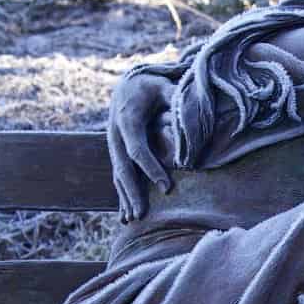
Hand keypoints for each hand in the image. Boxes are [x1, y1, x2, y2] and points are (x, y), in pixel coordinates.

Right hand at [107, 72, 175, 221]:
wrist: (128, 84)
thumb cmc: (151, 86)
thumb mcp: (163, 86)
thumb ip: (175, 98)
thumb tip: (189, 112)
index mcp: (127, 118)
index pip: (137, 149)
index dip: (151, 168)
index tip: (167, 187)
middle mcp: (115, 134)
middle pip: (122, 168)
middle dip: (132, 192)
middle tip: (142, 214)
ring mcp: (113, 145)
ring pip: (118, 175)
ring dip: (125, 198)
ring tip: (133, 219)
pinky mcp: (117, 153)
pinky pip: (118, 176)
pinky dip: (122, 195)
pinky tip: (125, 215)